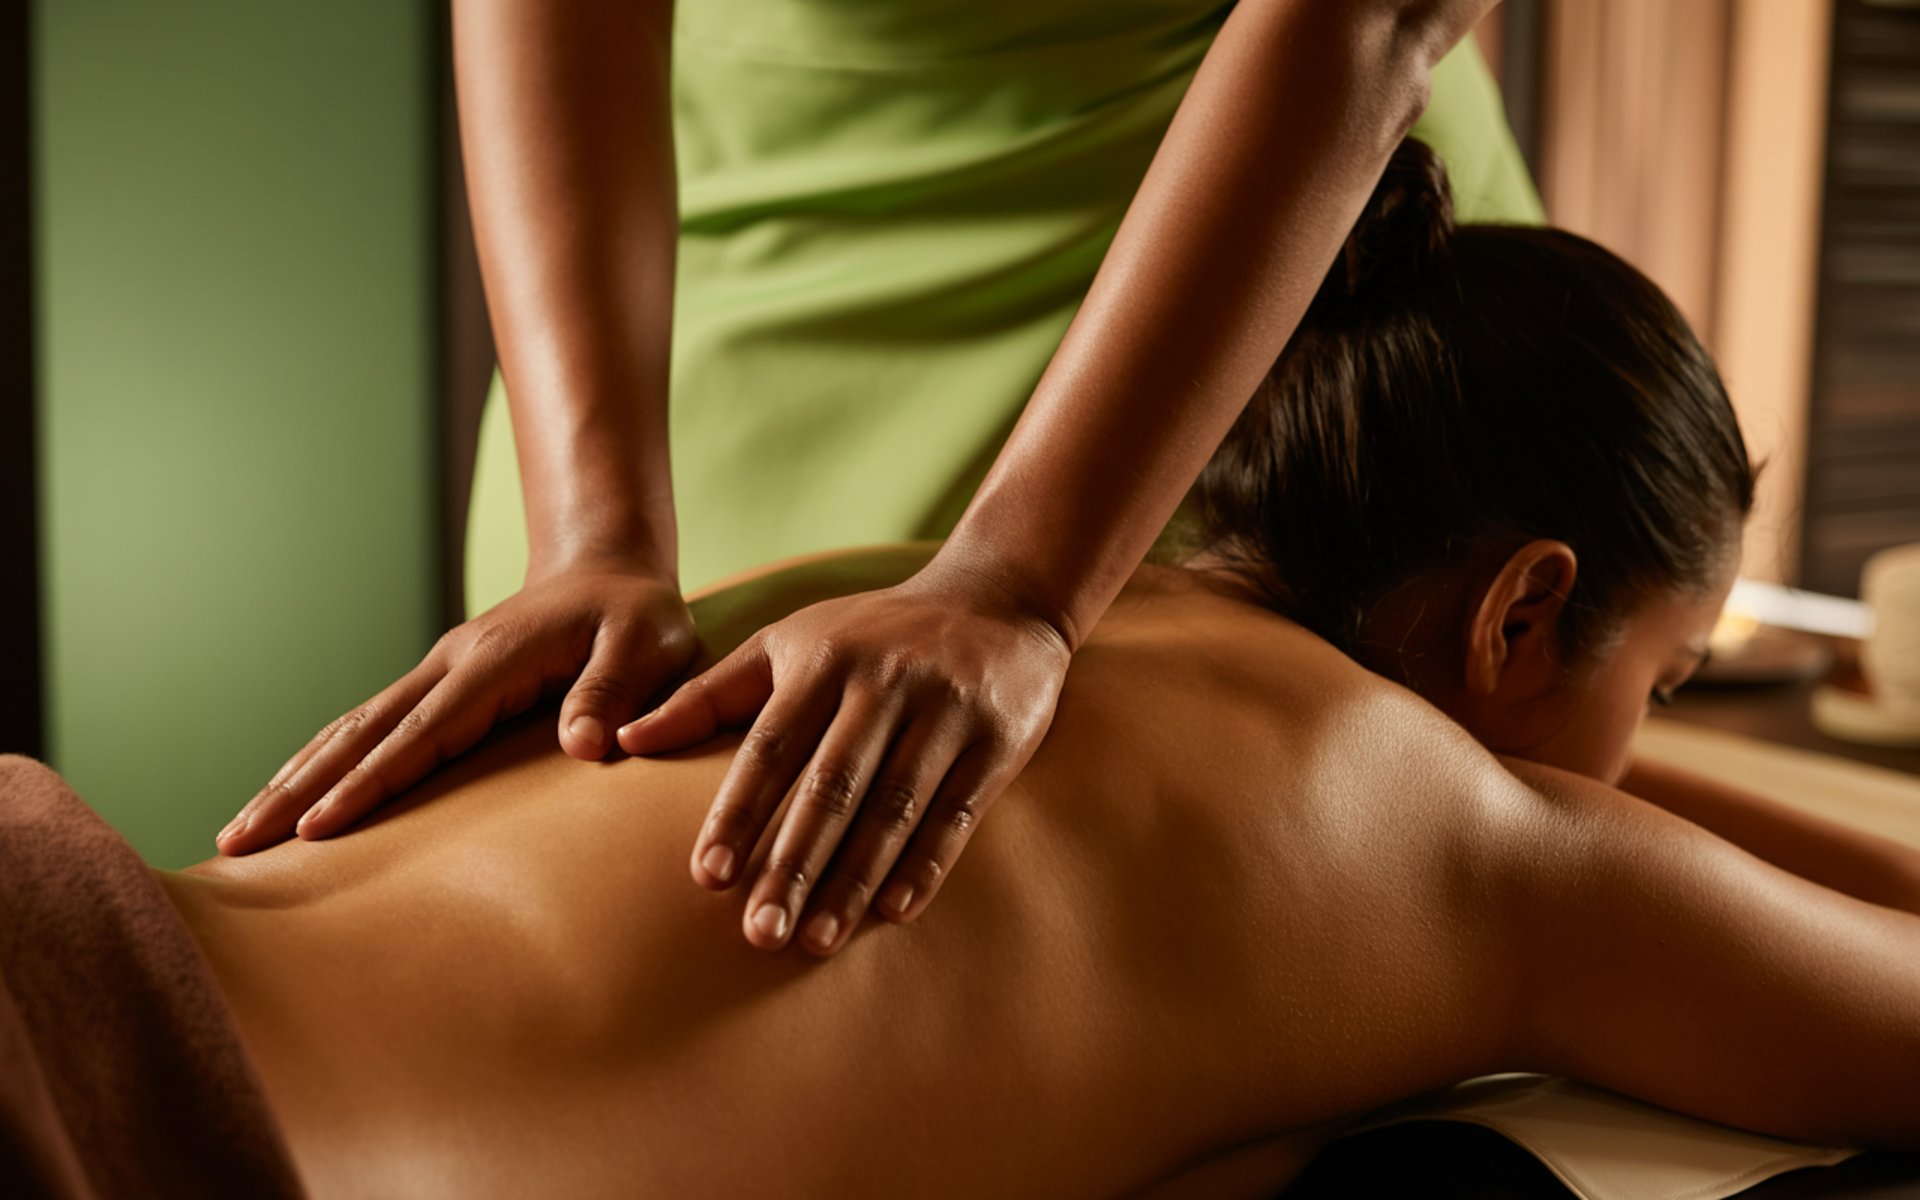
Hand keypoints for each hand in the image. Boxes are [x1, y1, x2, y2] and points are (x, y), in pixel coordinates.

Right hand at [218, 559, 695, 853]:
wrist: (609, 569)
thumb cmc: (636, 614)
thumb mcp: (647, 643)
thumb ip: (616, 690)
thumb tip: (583, 746)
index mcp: (494, 661)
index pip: (423, 732)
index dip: (371, 782)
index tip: (319, 829)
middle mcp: (450, 665)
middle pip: (360, 733)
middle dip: (299, 790)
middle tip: (237, 844)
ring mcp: (437, 673)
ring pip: (351, 730)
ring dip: (293, 780)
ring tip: (238, 835)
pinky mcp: (438, 686)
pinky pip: (369, 729)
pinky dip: (323, 764)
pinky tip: (292, 799)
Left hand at [618, 559, 1073, 956]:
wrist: (998, 600)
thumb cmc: (872, 634)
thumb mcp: (789, 644)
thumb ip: (709, 695)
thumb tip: (622, 740)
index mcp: (824, 661)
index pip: (772, 747)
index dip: (739, 813)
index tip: (707, 877)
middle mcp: (884, 684)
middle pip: (832, 787)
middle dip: (792, 864)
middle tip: (758, 934)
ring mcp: (944, 712)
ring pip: (893, 808)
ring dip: (853, 879)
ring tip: (815, 940)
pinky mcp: (997, 740)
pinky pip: (957, 813)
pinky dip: (925, 864)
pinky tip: (894, 911)